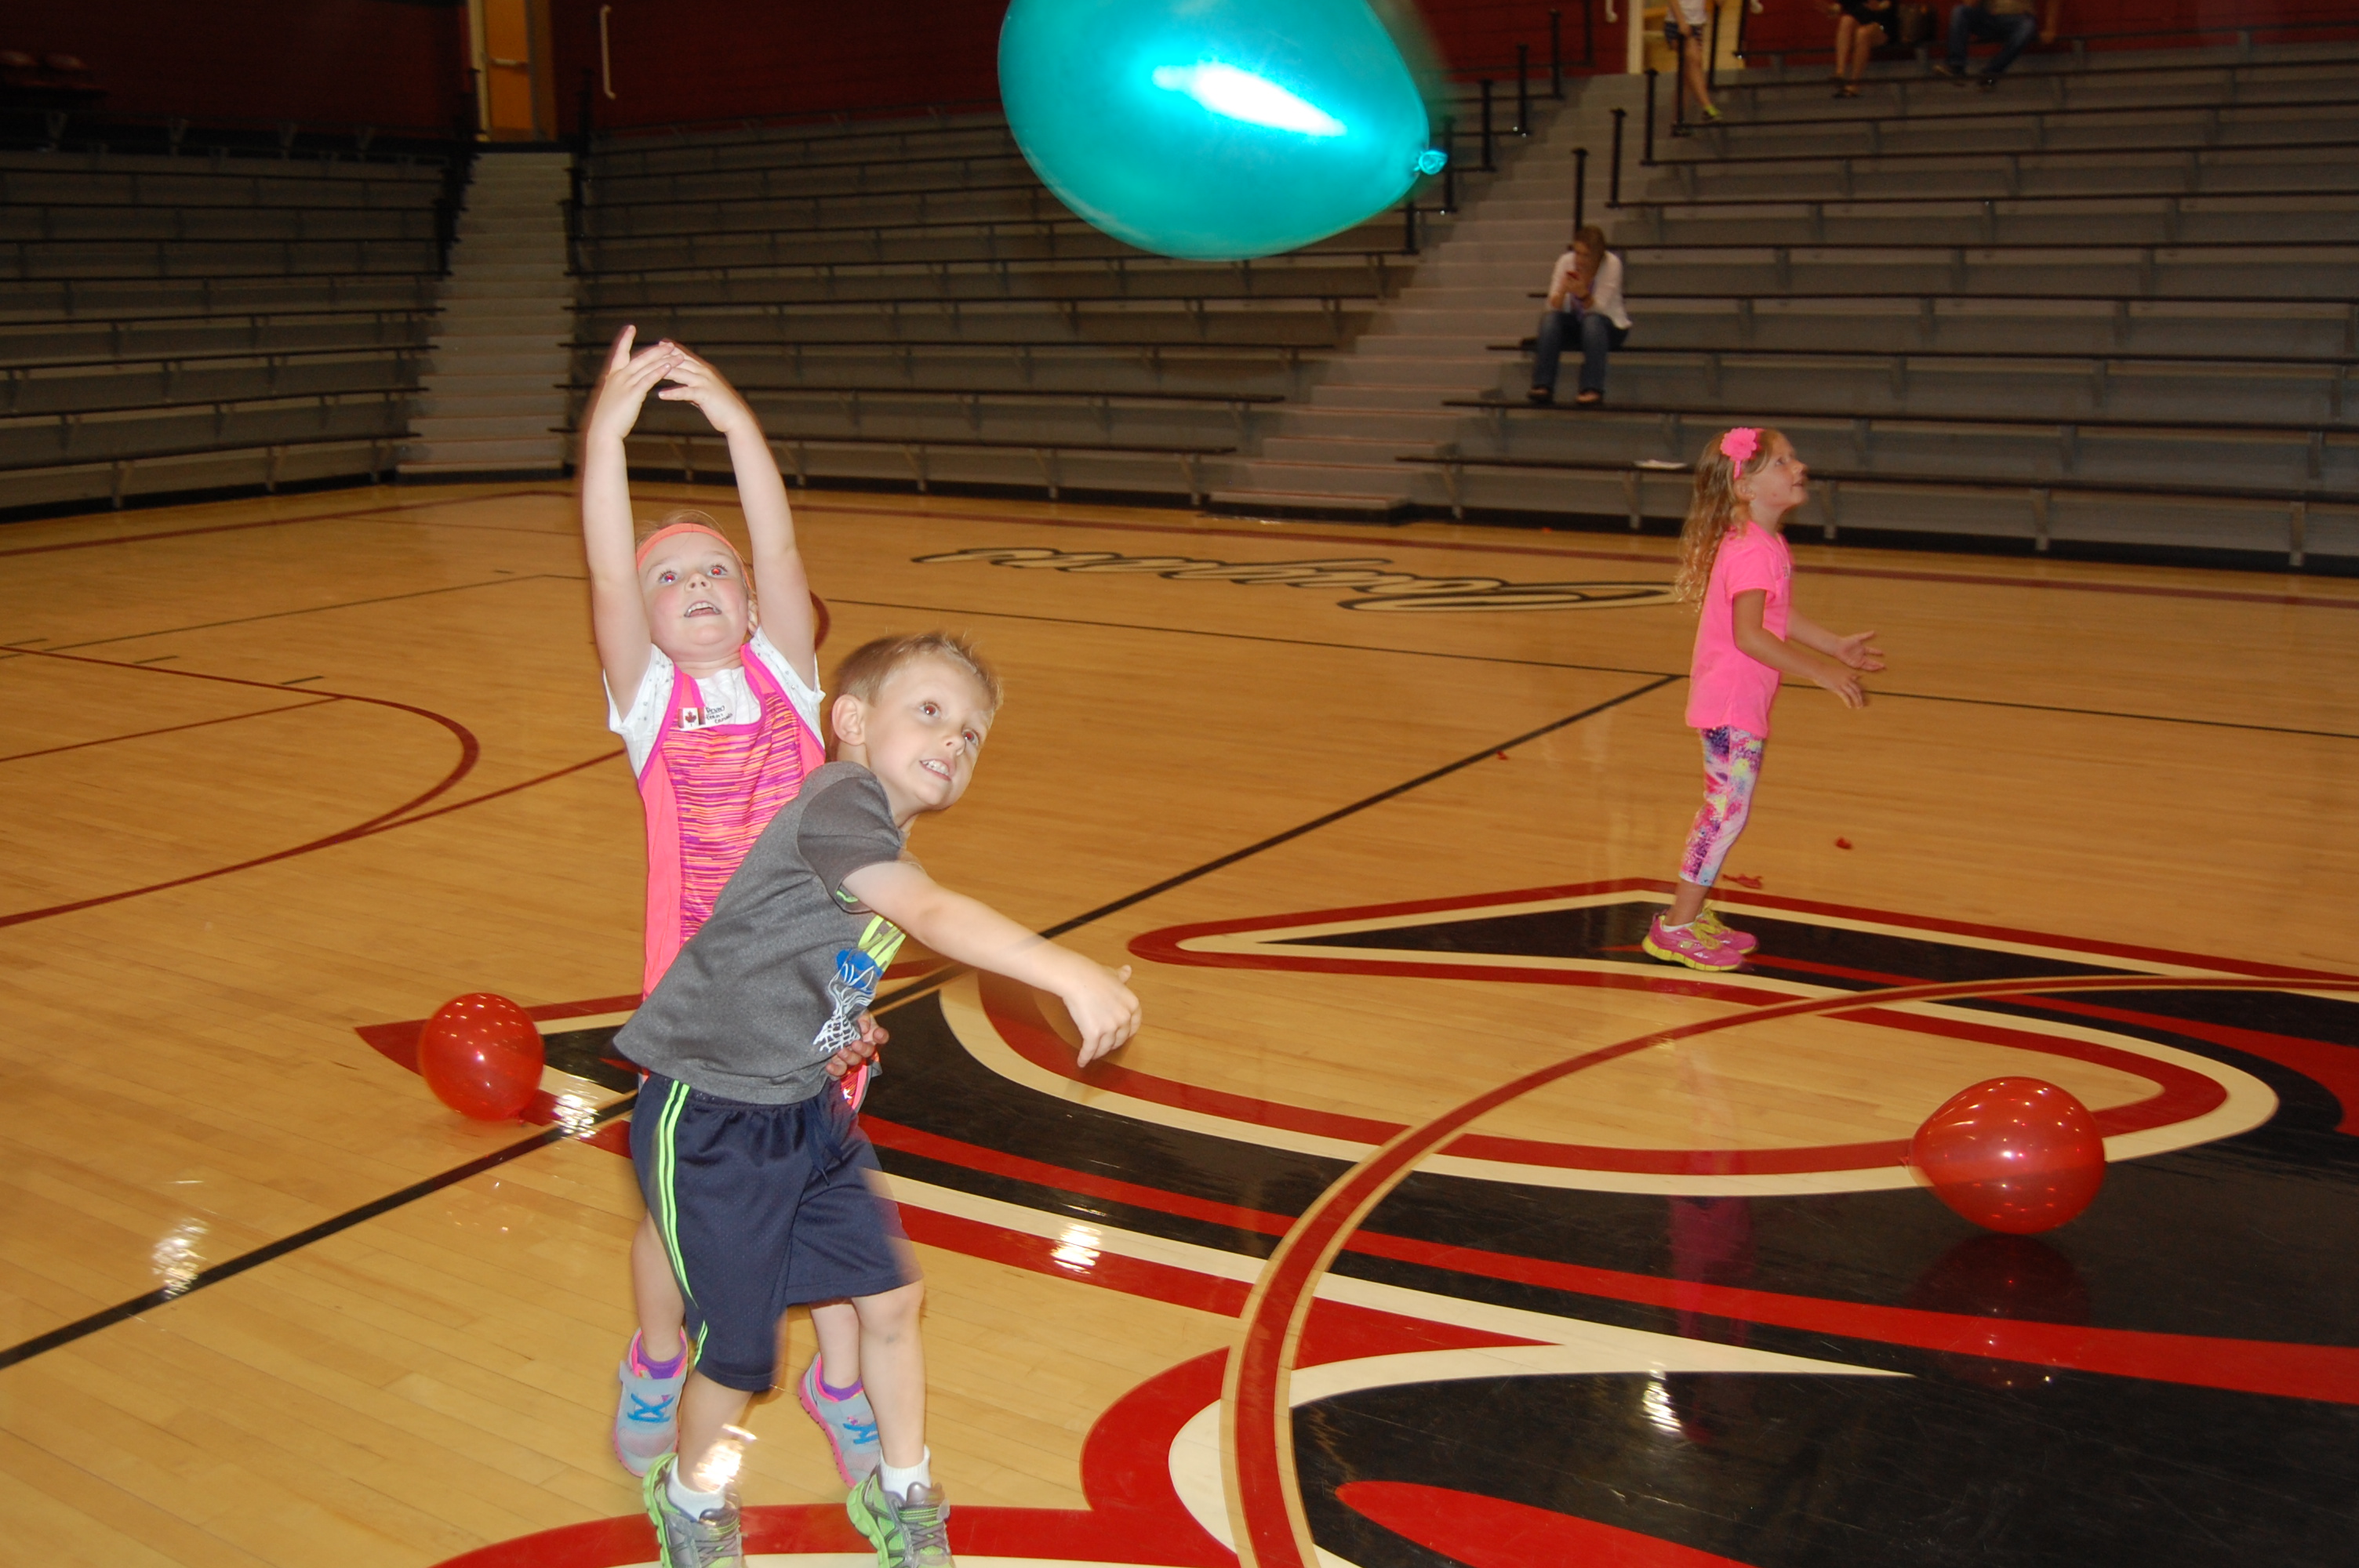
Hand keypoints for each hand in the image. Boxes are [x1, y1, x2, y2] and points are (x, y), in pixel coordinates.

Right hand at [583, 325, 683, 443]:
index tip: (630, 327)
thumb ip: (617, 389)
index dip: (624, 340)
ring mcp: (625, 384)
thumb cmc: (607, 418)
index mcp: (611, 376)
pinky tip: (669, 366)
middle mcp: (618, 376)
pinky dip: (659, 371)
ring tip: (677, 353)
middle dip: (656, 350)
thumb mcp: (611, 399)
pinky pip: (648, 379)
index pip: (619, 353)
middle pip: (639, 358)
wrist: (602, 430)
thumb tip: (624, 386)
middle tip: (669, 343)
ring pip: (647, 367)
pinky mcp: (632, 394)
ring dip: (663, 359)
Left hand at [655, 346, 756, 436]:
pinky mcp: (704, 395)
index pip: (684, 355)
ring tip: (646, 372)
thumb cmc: (721, 406)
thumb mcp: (705, 393)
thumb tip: (681, 389)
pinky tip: (661, 395)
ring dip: (663, 372)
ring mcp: (704, 382)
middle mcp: (703, 372)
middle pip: (679, 361)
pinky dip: (673, 393)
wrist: (737, 417)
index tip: (658, 343)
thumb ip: (693, 388)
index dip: (671, 348)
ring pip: (680, 373)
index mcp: (704, 369)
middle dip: (662, 356)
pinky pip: (686, 392)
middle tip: (646, 354)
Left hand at [824, 1012, 888, 1079]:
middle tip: (854, 1043)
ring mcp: (851, 1057)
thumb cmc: (843, 1016)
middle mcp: (863, 1047)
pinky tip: (829, 1066)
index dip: (881, 1036)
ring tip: (840, 1051)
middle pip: (869, 1052)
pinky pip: (840, 1071)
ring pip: (855, 1062)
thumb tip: (864, 1028)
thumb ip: (862, 1017)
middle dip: (863, 1049)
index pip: (881, 1037)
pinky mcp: (838, 1064)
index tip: (877, 1033)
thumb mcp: (854, 1012)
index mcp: (869, 1034)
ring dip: (849, 1058)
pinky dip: (836, 1070)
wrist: (826, 1025)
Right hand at [1059, 961, 1140, 1067]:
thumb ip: (1121, 977)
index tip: (1120, 1037)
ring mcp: (1110, 1028)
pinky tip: (1082, 1061)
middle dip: (1112, 1044)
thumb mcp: (1112, 974)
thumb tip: (1127, 970)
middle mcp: (1124, 1018)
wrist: (1075, 977)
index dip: (1126, 1034)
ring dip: (1099, 1052)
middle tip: (1104, 1045)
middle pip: (1120, 1039)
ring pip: (1105, 1047)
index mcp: (1132, 1005)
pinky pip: (1090, 1050)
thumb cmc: (1092, 974)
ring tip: (1092, 1053)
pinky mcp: (1093, 1034)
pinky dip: (1085, 1057)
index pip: (1133, 1026)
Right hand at [1814, 662, 1867, 708]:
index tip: (1861, 696)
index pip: (1857, 683)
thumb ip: (1843, 675)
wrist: (1818, 669)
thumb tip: (1849, 679)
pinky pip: (1845, 696)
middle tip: (1861, 704)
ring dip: (1857, 701)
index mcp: (1848, 674)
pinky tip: (1850, 706)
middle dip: (1860, 697)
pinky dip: (1848, 702)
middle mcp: (1847, 678)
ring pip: (1853, 693)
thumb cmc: (1825, 670)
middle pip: (1857, 689)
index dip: (1860, 690)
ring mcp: (1843, 683)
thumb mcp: (1837, 671)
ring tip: (1858, 707)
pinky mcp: (1837, 688)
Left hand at [1832, 629, 1885, 670]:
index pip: (1871, 651)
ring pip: (1868, 665)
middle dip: (1877, 663)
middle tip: (1884, 665)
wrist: (1839, 646)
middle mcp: (1861, 655)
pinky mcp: (1854, 664)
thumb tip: (1874, 632)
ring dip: (1874, 666)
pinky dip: (1868, 668)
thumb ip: (1866, 635)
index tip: (1882, 652)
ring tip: (1880, 667)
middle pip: (1871, 661)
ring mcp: (1858, 660)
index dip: (1876, 652)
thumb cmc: (1847, 641)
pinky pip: (1863, 667)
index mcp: (1862, 649)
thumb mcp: (1858, 637)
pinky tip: (1873, 668)